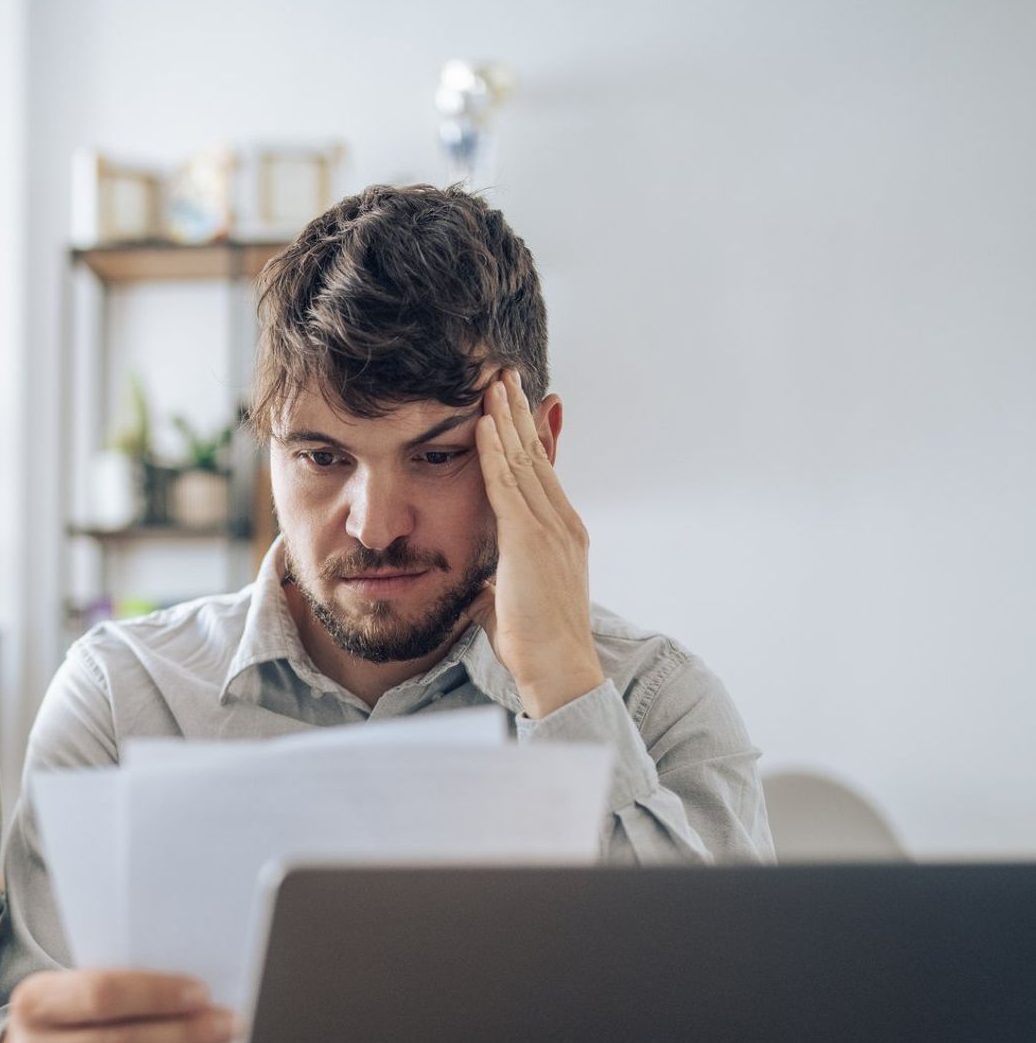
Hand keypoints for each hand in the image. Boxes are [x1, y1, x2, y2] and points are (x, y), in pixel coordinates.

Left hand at [473, 368, 603, 719]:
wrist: (559, 669)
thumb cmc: (533, 643)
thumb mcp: (512, 598)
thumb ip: (499, 581)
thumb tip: (480, 584)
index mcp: (561, 533)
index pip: (540, 472)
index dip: (524, 435)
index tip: (511, 405)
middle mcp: (562, 522)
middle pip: (535, 454)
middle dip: (518, 412)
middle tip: (503, 373)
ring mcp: (551, 529)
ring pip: (523, 460)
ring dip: (506, 418)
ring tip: (492, 381)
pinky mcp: (532, 541)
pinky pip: (509, 485)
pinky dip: (495, 451)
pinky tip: (483, 423)